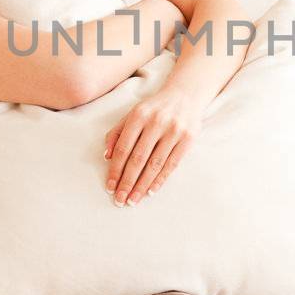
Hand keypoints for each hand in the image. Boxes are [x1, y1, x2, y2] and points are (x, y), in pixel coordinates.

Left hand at [104, 87, 204, 205]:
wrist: (186, 94)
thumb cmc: (154, 108)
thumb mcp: (133, 113)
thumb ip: (117, 132)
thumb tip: (107, 157)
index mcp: (138, 115)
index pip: (123, 148)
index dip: (115, 170)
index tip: (110, 187)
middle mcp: (156, 122)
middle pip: (138, 159)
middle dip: (127, 182)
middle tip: (120, 200)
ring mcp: (174, 130)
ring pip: (154, 164)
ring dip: (142, 185)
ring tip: (133, 200)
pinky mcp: (188, 138)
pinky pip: (171, 164)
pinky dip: (160, 179)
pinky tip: (151, 190)